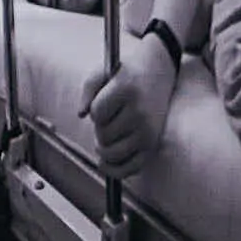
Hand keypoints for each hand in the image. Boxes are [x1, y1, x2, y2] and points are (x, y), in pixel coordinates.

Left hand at [88, 28, 176, 176]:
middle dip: (101, 127)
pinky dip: (114, 169)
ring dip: (105, 146)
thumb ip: (87, 90)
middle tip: (111, 116)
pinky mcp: (153, 146)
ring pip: (112, 154)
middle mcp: (140, 113)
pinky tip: (105, 162)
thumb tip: (81, 114)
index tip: (105, 102)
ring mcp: (148, 132)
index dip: (95, 110)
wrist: (159, 71)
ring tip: (110, 133)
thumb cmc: (125, 73)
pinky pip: (129, 169)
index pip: (97, 113)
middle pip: (104, 135)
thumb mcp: (103, 72)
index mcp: (127, 90)